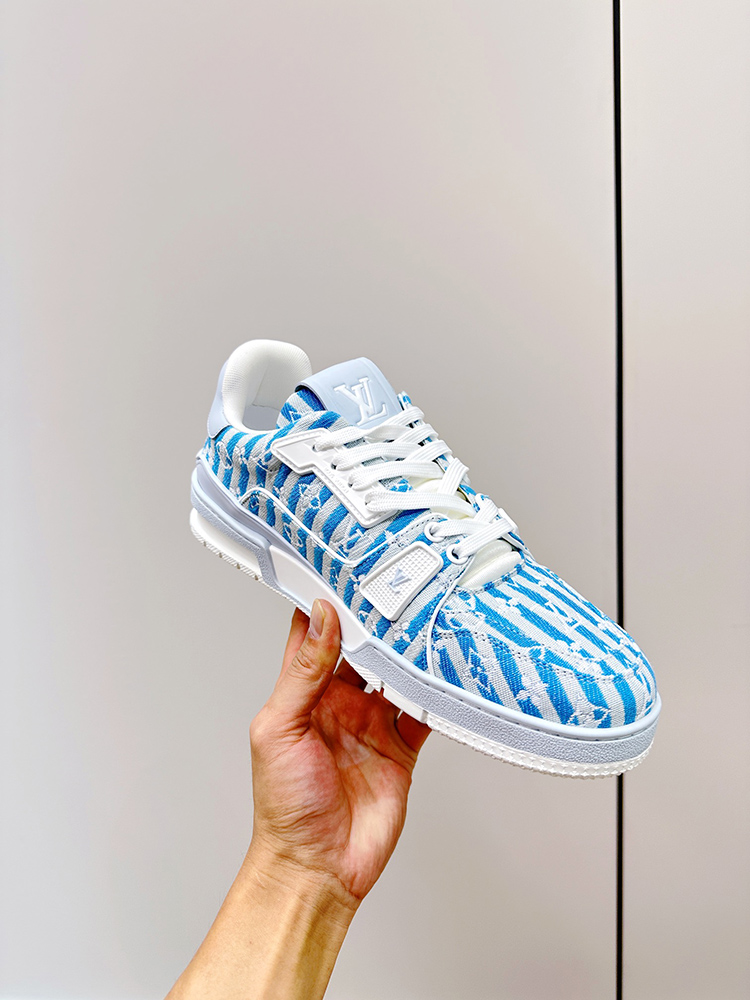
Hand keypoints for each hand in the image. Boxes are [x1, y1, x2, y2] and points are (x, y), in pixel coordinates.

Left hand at [246, 599, 430, 906]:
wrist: (317, 868)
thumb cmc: (284, 805)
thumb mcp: (280, 729)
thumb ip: (304, 673)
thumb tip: (322, 617)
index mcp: (303, 690)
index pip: (314, 632)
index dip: (326, 598)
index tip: (344, 564)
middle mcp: (339, 700)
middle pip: (365, 645)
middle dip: (380, 617)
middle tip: (400, 581)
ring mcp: (372, 723)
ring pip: (398, 671)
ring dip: (411, 649)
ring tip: (428, 615)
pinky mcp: (401, 747)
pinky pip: (424, 709)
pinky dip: (437, 691)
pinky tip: (448, 670)